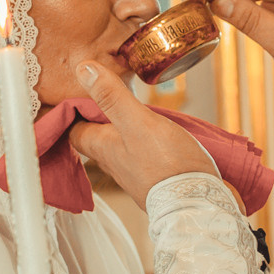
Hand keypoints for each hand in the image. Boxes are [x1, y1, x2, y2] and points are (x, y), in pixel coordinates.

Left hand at [69, 63, 216, 204]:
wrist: (199, 203)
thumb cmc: (168, 165)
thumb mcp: (138, 122)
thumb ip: (111, 97)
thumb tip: (83, 69)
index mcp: (103, 148)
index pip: (75, 128)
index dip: (74, 109)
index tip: (81, 90)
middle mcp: (114, 163)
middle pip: (96, 138)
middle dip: (97, 117)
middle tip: (105, 94)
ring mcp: (134, 173)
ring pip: (119, 147)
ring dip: (121, 130)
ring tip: (130, 109)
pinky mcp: (155, 179)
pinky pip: (141, 156)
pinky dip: (142, 143)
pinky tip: (155, 135)